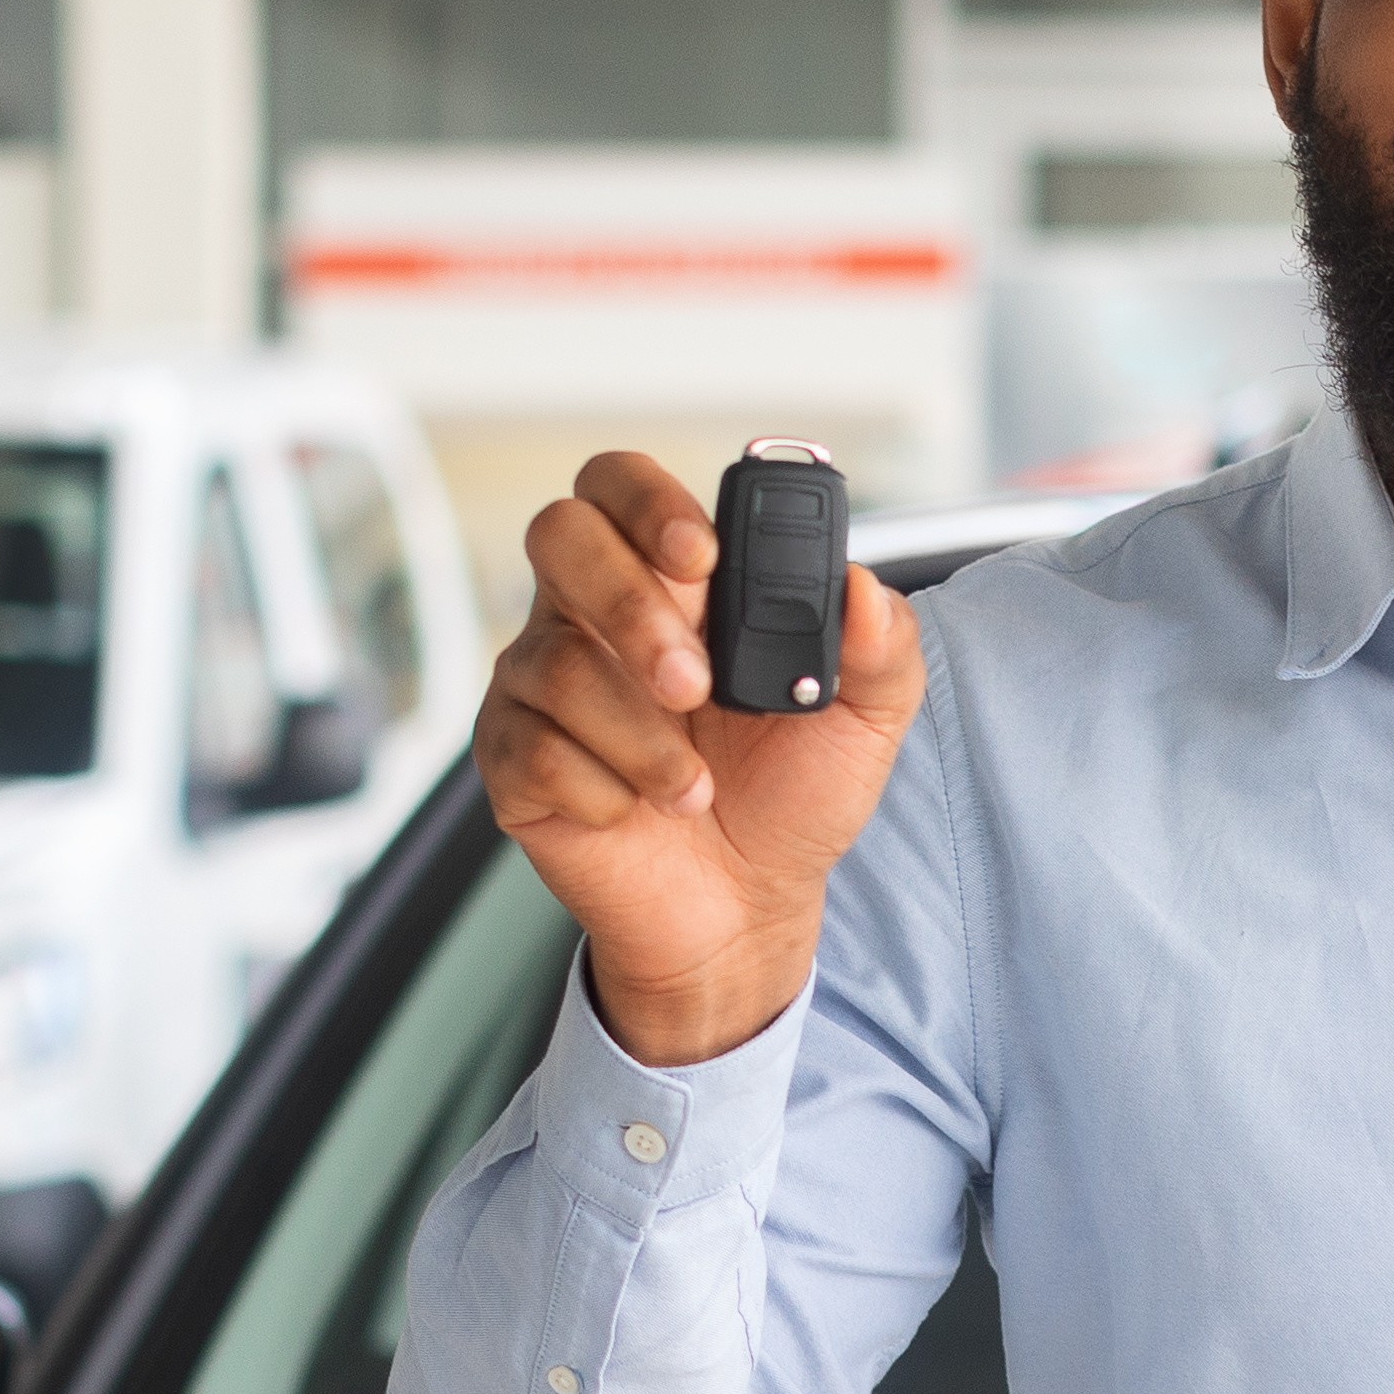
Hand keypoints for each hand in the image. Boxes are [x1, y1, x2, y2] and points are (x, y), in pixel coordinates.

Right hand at [472, 451, 919, 1068]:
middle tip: (695, 685)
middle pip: (559, 535)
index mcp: (671, 582)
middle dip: (628, 604)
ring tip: (696, 789)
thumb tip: (862, 589)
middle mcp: (593, 616)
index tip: (702, 558)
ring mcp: (541, 683)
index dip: (648, 501)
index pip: (621, 485)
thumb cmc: (790, 796)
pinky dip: (601, 788)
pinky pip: (529, 747)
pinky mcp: (511, 758)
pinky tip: (640, 812)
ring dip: (639, 736)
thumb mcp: (864, 722)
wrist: (747, 909)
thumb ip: (881, 646)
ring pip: (552, 661)